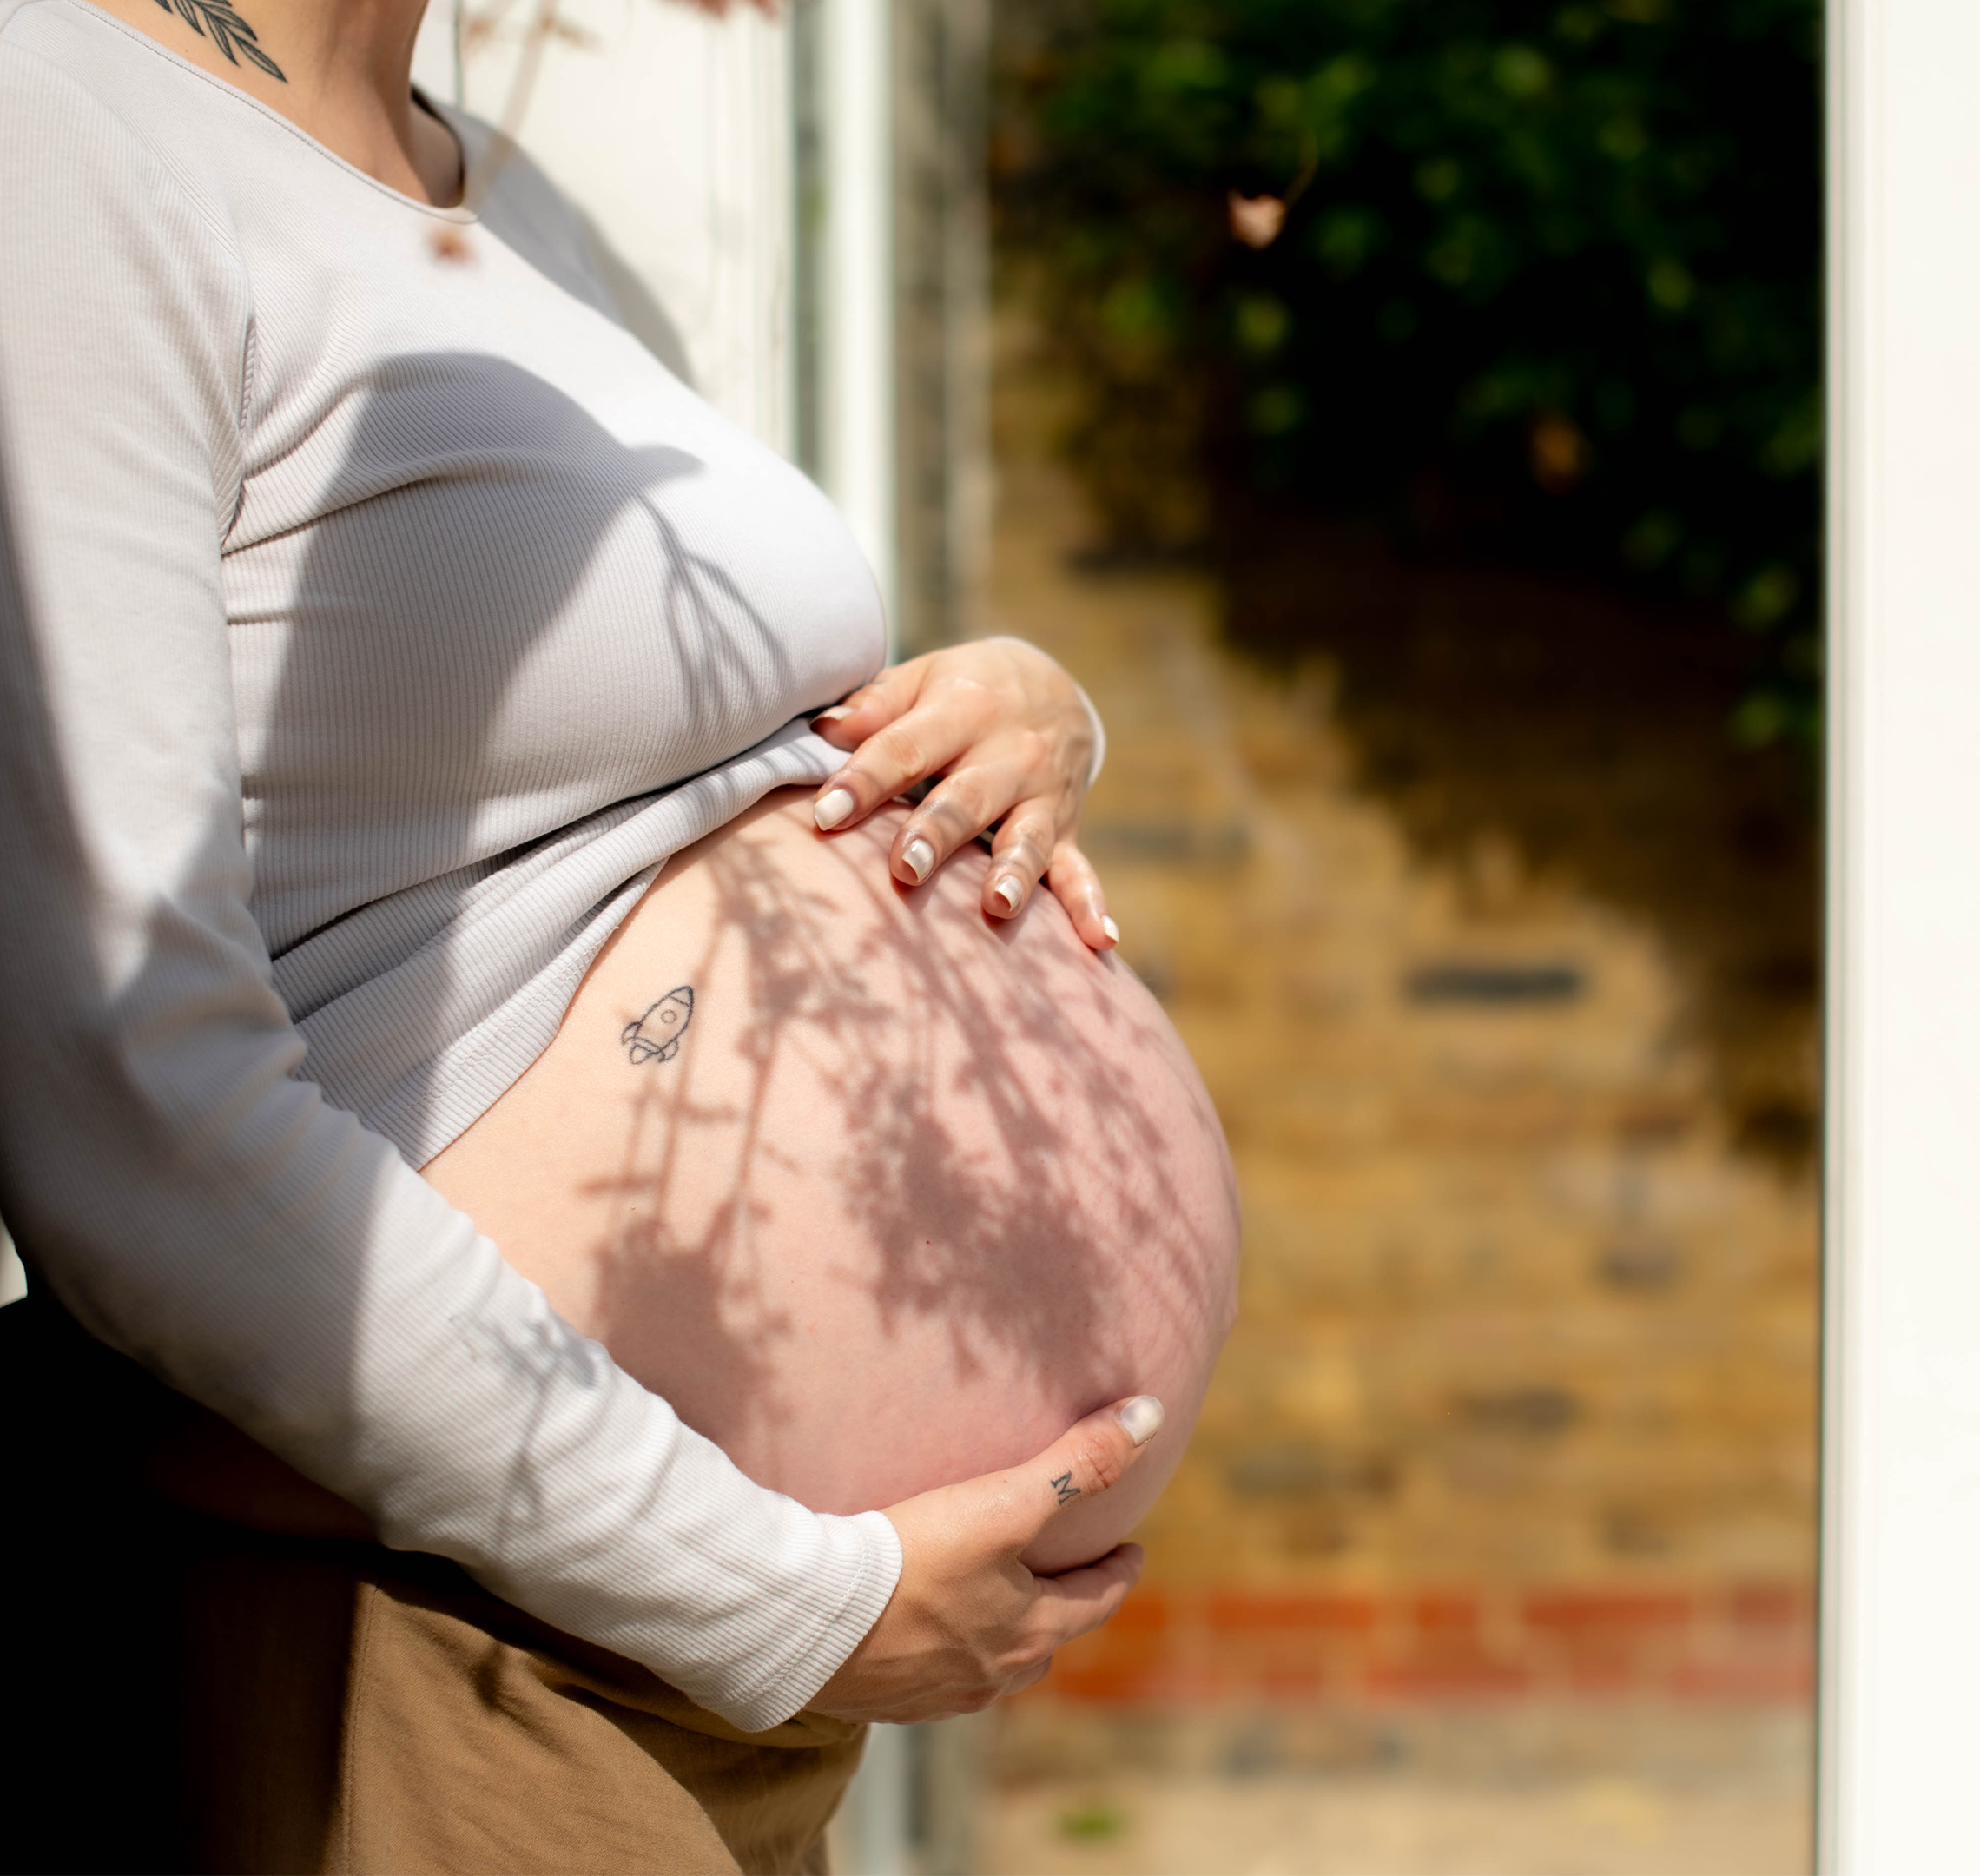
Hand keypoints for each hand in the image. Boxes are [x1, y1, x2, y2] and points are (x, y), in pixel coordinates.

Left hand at [809, 638, 1119, 950]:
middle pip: (968, 798)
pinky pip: (1080, 871)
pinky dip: (1090, 905)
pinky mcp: (1067, 829)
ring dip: (1013, 873)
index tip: (826, 813)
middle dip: (939, 834)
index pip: (907, 746)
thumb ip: (876, 706)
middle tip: (905, 869)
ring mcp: (1043, 795)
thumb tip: (826, 729)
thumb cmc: (965, 690)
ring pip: (1027, 838)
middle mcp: (1011, 752)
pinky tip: (1100, 940)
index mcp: (966, 707)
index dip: (866, 779)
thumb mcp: (925, 678)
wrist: (1056, 686)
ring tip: (997, 906)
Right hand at [809, 1395, 1165, 1723]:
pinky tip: (927, 1631)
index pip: (1097, 1601)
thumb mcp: (1002, 1501)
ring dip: (1007, 1632)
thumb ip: (1076, 1462)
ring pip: (995, 1663)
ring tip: (999, 1601)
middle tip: (1068, 1570)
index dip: (1117, 1572)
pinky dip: (948, 1649)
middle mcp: (994, 1673)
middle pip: (1049, 1638)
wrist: (812, 1621)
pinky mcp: (889, 1698)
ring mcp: (939, 1692)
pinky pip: (936, 1675)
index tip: (1130, 1551)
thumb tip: (1149, 1416)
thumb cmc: (913, 1559)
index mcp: (1032, 1631)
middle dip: (1065, 1604)